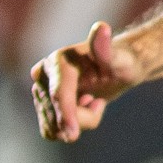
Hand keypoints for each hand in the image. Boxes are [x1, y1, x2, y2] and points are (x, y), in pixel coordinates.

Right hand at [31, 21, 137, 142]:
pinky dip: (70, 126)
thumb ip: (106, 48)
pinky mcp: (42, 104)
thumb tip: (101, 28)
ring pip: (54, 126)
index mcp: (58, 61)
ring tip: (91, 102)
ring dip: (79, 121)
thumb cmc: (122, 62)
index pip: (59, 94)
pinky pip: (51, 130)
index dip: (65, 115)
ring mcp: (41, 91)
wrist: (116, 69)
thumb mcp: (120, 58)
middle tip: (99, 102)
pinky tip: (81, 109)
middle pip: (57, 113)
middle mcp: (43, 74)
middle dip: (82, 117)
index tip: (74, 135)